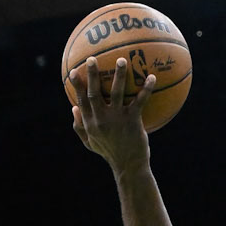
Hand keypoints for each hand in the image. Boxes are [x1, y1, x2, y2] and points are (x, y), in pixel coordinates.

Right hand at [71, 57, 153, 171]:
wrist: (128, 167)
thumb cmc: (110, 153)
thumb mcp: (91, 143)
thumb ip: (80, 127)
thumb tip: (73, 108)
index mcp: (90, 123)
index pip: (81, 101)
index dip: (77, 86)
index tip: (73, 71)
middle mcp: (101, 120)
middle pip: (94, 94)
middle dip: (92, 75)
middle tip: (92, 59)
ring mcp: (117, 120)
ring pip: (116, 93)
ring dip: (119, 76)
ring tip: (121, 60)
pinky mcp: (132, 121)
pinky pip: (139, 102)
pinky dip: (146, 89)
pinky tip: (152, 77)